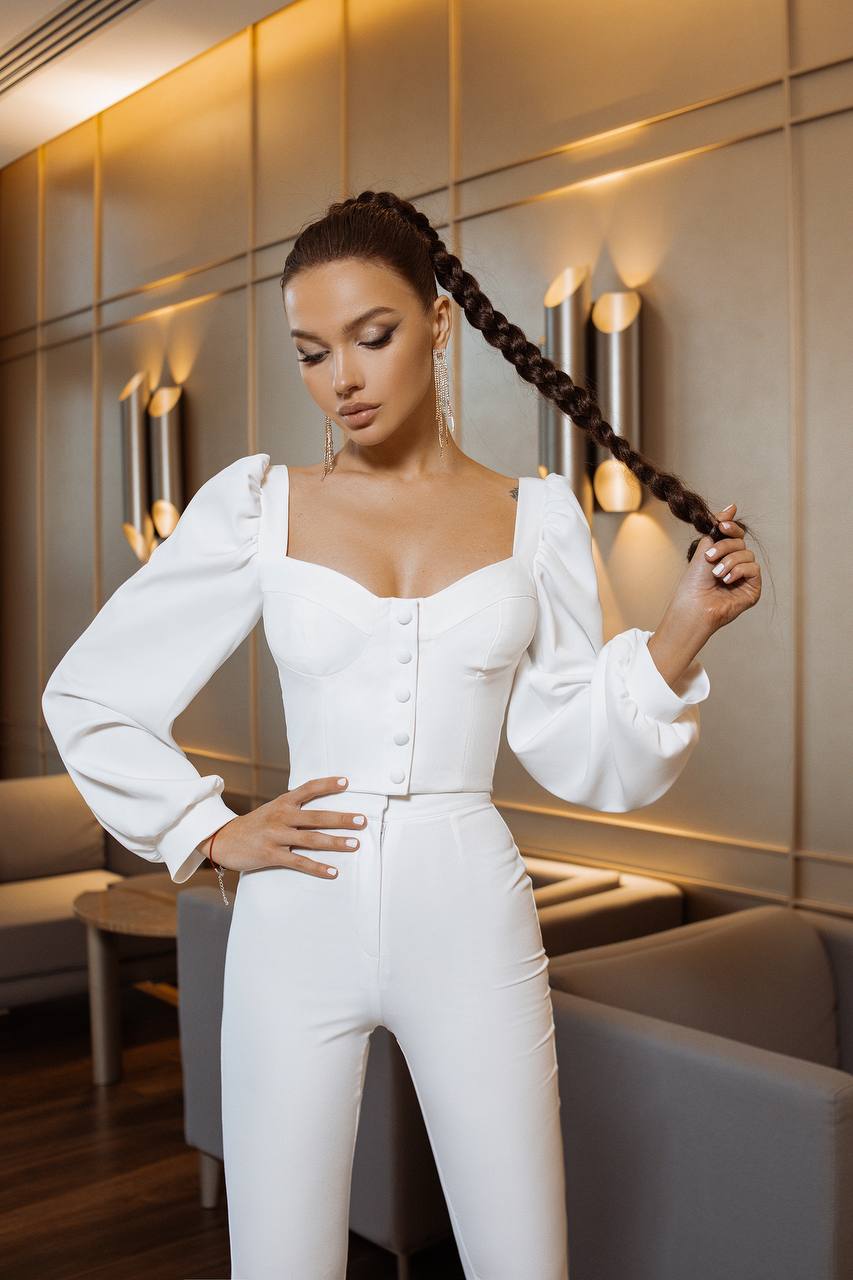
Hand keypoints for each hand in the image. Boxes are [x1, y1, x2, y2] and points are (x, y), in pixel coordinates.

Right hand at [200, 775, 366, 880]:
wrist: (223, 840)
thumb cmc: (255, 825)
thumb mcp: (273, 809)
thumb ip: (294, 807)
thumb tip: (322, 807)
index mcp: (283, 803)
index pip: (308, 789)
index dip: (327, 784)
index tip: (346, 782)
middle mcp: (281, 817)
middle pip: (316, 816)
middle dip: (341, 819)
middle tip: (362, 821)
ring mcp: (276, 836)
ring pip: (311, 839)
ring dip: (335, 842)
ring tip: (354, 844)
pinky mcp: (271, 855)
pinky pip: (298, 862)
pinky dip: (317, 867)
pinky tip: (332, 871)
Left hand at [669, 502, 761, 637]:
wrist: (695, 603)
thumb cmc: (695, 580)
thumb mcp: (706, 547)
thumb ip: (718, 527)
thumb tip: (733, 506)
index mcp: (724, 555)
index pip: (735, 535)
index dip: (731, 528)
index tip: (722, 526)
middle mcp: (736, 565)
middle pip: (740, 543)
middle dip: (724, 548)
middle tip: (710, 558)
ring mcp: (745, 577)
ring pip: (747, 555)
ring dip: (729, 562)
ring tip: (716, 574)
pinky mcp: (753, 588)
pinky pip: (753, 568)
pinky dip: (739, 571)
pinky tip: (727, 580)